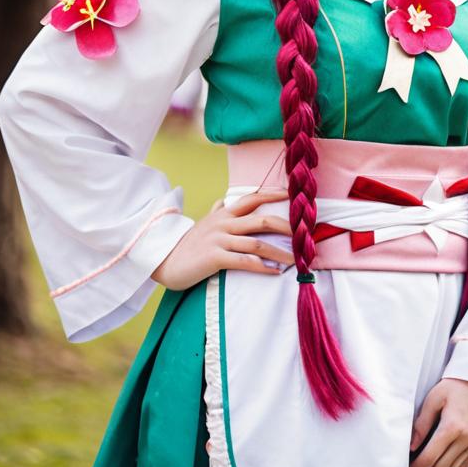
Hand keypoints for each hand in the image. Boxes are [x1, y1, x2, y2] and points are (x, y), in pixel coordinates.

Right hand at [150, 187, 294, 290]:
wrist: (164, 260)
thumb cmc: (186, 243)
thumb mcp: (202, 222)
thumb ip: (215, 210)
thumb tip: (222, 200)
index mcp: (223, 213)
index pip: (252, 198)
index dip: (273, 194)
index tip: (291, 194)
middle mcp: (223, 223)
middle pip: (261, 219)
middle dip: (286, 226)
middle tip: (304, 233)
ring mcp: (219, 240)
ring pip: (257, 242)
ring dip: (279, 252)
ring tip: (296, 260)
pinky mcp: (215, 258)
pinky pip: (244, 261)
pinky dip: (262, 267)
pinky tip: (274, 272)